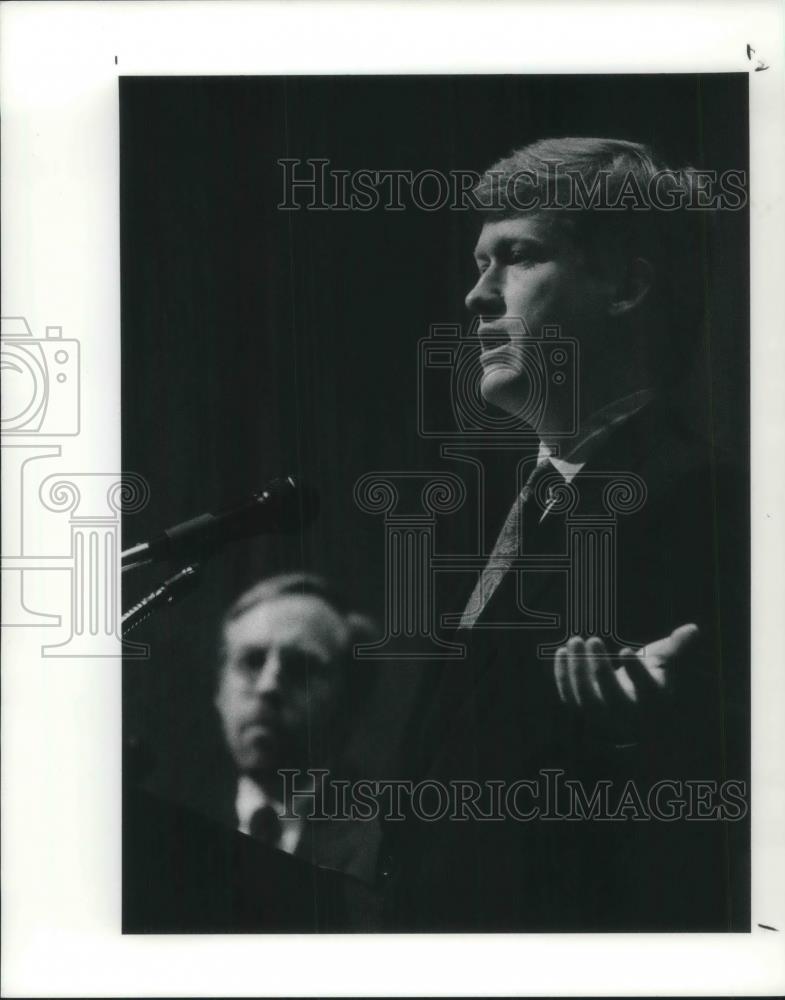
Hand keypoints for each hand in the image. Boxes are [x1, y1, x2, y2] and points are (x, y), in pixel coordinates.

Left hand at [553, 623, 699, 742]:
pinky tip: (562, 652)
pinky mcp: (583, 715)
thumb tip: (693, 628)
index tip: (624, 650)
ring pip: (587, 700)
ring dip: (577, 670)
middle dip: (600, 670)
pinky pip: (570, 699)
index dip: (636, 672)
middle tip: (593, 639)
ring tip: (575, 641)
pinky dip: (563, 677)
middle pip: (613, 698)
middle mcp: (630, 715)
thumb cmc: (649, 680)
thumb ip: (676, 647)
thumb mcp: (664, 663)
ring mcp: (604, 718)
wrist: (632, 712)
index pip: (647, 690)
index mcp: (654, 701)